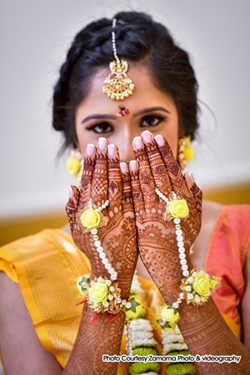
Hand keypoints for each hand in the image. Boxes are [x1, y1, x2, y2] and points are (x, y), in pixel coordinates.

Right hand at [66, 139, 137, 297]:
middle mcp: (98, 212)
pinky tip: (131, 167)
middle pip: (100, 181)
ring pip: (114, 186)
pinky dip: (130, 182)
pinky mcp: (129, 221)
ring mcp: (114, 216)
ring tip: (115, 148)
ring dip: (115, 166)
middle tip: (104, 141)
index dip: (90, 164)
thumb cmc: (93, 249)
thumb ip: (72, 209)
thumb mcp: (77, 231)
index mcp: (85, 213)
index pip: (88, 182)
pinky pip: (129, 198)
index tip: (92, 147)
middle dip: (102, 160)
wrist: (111, 271)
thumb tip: (71, 186)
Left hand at [129, 131, 201, 302]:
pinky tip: (125, 166)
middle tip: (142, 135)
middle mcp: (167, 201)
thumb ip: (194, 195)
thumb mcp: (194, 216)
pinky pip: (133, 195)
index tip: (157, 138)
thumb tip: (189, 172)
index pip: (172, 170)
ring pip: (144, 180)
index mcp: (181, 199)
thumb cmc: (182, 238)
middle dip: (149, 152)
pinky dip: (130, 180)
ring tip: (133, 144)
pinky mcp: (139, 218)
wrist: (170, 262)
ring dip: (138, 160)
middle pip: (157, 171)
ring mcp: (152, 209)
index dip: (164, 153)